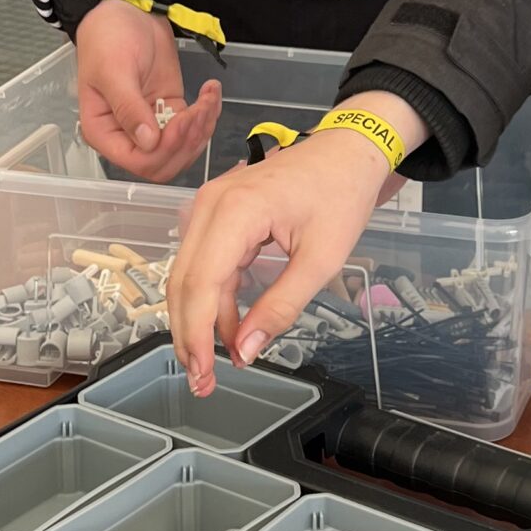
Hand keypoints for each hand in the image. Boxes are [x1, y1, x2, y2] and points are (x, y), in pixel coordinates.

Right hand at [75, 0, 220, 181]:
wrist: (124, 10)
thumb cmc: (108, 38)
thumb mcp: (114, 71)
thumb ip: (129, 109)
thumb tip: (149, 143)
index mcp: (104, 132)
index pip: (138, 162)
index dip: (165, 150)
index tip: (182, 119)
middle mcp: (127, 135)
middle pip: (165, 163)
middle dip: (187, 141)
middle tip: (198, 108)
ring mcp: (153, 123)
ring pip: (184, 148)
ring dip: (202, 128)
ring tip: (207, 96)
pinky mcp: (172, 109)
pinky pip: (194, 126)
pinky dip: (208, 114)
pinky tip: (211, 91)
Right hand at [164, 92, 427, 390]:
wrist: (347, 151)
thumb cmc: (341, 194)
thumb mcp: (321, 259)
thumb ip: (281, 306)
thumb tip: (247, 349)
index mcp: (235, 212)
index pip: (200, 284)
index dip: (197, 335)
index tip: (205, 373)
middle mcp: (210, 205)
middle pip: (184, 282)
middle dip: (190, 335)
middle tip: (203, 379)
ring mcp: (210, 206)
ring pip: (189, 275)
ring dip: (199, 320)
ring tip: (217, 361)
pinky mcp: (217, 213)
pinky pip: (204, 262)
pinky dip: (214, 298)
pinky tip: (229, 328)